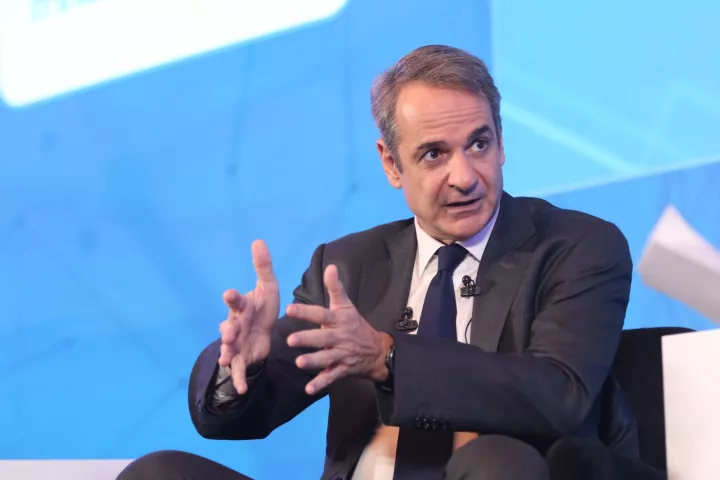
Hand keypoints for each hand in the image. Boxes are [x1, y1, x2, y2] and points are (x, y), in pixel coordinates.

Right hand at [218, 240, 279, 393]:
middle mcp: (235, 324)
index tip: (230, 294)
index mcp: (242, 307)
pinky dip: (237, 379)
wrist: (264, 332)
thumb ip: (263, 267)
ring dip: (227, 352)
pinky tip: (239, 389)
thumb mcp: (268, 287)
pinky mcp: (242, 358)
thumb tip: (258, 241)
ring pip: (229, 348)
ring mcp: (236, 343)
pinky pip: (238, 370)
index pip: (236, 301)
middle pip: (228, 326)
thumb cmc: (262, 307)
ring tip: (227, 359)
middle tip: (228, 333)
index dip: (233, 298)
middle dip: (227, 330)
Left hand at [286, 265, 392, 394]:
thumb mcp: (347, 305)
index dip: (306, 311)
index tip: (289, 308)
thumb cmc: (357, 325)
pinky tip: (309, 389)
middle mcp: (340, 337)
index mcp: (339, 320)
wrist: (378, 351)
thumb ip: (336, 287)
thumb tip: (330, 266)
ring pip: (327, 358)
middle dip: (307, 339)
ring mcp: (342, 354)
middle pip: (323, 338)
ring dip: (313, 361)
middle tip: (290, 340)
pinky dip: (321, 383)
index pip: (322, 314)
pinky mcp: (343, 370)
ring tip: (299, 363)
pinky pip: (331, 377)